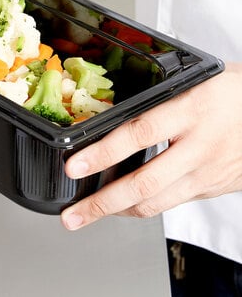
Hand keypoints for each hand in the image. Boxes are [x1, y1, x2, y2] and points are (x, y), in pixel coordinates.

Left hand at [60, 62, 241, 229]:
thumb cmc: (230, 91)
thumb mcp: (194, 81)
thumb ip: (157, 95)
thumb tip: (109, 105)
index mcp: (191, 110)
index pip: (139, 134)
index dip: (103, 153)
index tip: (74, 167)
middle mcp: (200, 146)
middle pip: (144, 182)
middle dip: (102, 203)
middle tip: (71, 215)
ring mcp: (208, 172)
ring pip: (157, 202)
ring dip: (117, 212)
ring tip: (86, 216)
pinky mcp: (213, 188)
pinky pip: (171, 203)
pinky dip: (142, 207)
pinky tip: (122, 206)